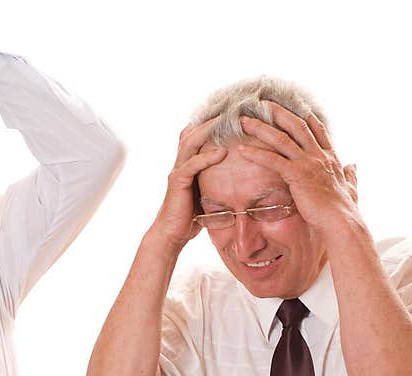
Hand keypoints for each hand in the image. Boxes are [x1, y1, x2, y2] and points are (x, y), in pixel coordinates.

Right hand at [150, 118, 225, 247]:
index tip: (231, 111)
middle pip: (193, 131)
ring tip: (226, 119)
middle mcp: (181, 162)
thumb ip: (216, 181)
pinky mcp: (178, 182)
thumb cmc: (190, 217)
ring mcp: (178, 171)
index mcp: (188, 163)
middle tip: (231, 106)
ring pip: (191, 142)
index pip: (197, 134)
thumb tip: (240, 177)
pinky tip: (222, 152)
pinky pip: (192, 165)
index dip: (211, 121)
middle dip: (210, 117)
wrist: (171, 234)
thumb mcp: (207, 194)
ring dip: (208, 130)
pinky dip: (207, 157)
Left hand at [236, 101, 359, 231]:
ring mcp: (308, 163)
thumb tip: (353, 165)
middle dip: (278, 112)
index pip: (317, 129)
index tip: (293, 105)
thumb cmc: (344, 210)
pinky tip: (242, 150)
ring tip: (244, 121)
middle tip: (261, 104)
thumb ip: (351, 175)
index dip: (305, 115)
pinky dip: (256, 153)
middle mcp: (319, 155)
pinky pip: (273, 160)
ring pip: (282, 138)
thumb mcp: (350, 188)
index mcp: (331, 157)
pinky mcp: (297, 175)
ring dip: (261, 128)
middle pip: (297, 125)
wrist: (340, 222)